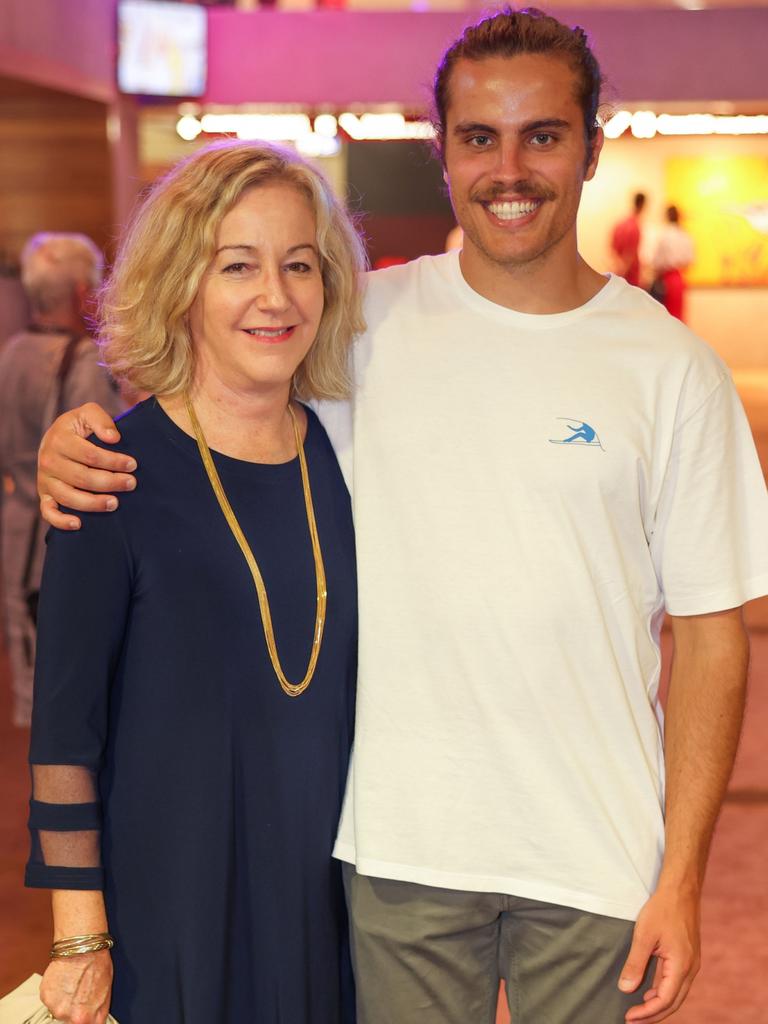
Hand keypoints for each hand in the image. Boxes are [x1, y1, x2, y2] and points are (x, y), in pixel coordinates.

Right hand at [37, 404, 136, 529]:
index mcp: (59, 440)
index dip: (113, 461)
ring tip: (115, 503)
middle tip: (131, 483)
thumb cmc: (78, 428)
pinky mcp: (45, 495)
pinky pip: (48, 512)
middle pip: (83, 478)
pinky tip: (79, 524)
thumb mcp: (88, 413)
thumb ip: (100, 420)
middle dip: (111, 482)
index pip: (90, 456)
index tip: (132, 464)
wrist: (57, 438)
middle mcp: (49, 461)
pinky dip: (61, 521)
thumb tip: (114, 438)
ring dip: (93, 503)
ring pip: (69, 497)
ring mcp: (45, 481)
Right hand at [40, 949, 112, 1023]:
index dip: (86, 1018)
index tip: (86, 1014)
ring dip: (65, 1001)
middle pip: (70, 1020)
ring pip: (60, 1010)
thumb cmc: (96, 963)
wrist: (81, 946)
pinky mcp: (45, 996)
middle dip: (75, 1010)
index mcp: (85, 1017)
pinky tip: (65, 980)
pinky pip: (51, 1000)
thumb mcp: (106, 993)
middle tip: (81, 993)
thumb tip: (95, 1021)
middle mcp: (67, 1015)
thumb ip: (98, 1013)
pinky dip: (56, 992)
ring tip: (73, 984)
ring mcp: (54, 1006)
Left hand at [619, 885, 699, 1021]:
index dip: (647, 1013)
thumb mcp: (644, 935)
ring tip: (638, 1011)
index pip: (664, 1000)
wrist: (680, 890)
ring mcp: (690, 964)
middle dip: (653, 1015)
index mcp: (681, 966)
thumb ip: (635, 964)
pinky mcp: (687, 957)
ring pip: (676, 994)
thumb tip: (626, 989)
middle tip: (632, 1020)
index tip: (629, 1017)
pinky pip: (676, 982)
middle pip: (673, 1002)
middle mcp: (690, 969)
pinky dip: (663, 992)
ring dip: (658, 1005)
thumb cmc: (663, 909)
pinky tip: (649, 993)